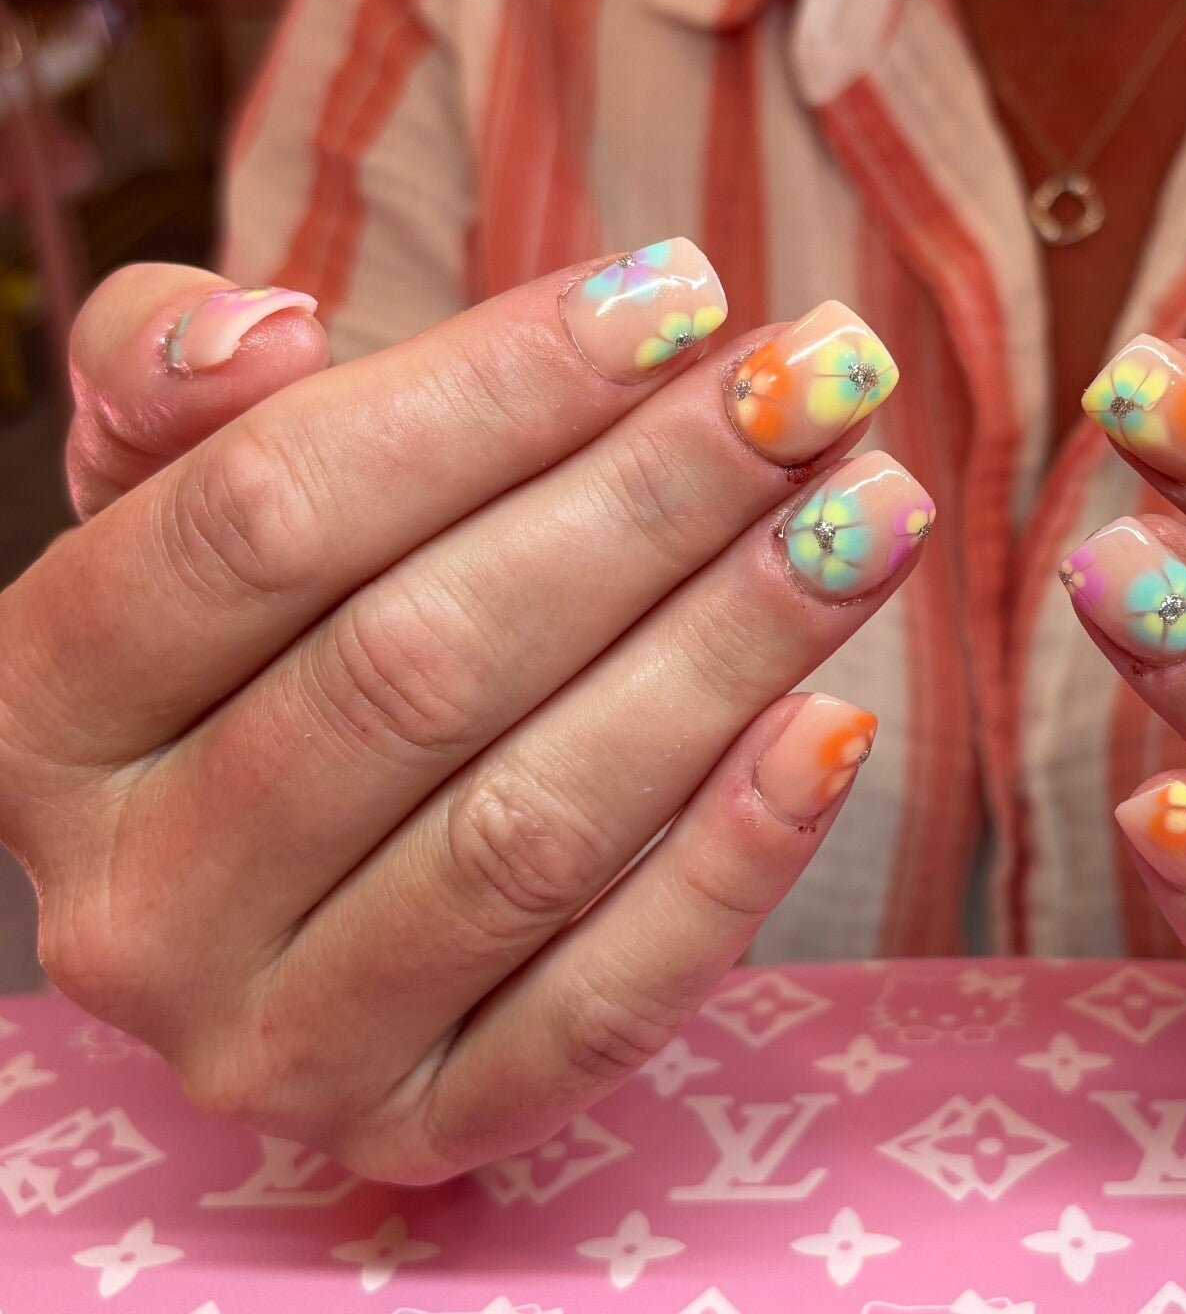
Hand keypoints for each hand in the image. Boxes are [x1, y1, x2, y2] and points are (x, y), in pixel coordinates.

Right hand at [0, 243, 930, 1176]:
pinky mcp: (421, 1125)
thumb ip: (177, 376)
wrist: (324, 842)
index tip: (681, 292)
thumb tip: (262, 338)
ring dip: (725, 654)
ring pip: (526, 831)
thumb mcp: (190, 478)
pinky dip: (728, 864)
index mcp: (43, 708)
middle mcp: (130, 903)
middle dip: (650, 504)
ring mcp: (272, 1042)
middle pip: (417, 666)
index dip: (489, 391)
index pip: (267, 516)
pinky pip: (599, 1005)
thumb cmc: (293, 616)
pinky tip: (837, 724)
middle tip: (821, 385)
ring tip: (870, 513)